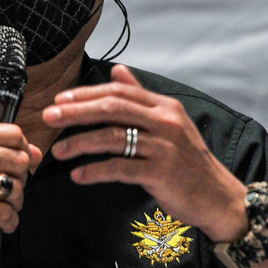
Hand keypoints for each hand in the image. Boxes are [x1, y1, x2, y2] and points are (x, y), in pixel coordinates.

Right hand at [0, 124, 42, 258]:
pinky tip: (1, 222)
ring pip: (15, 188)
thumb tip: (34, 152)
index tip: (21, 163)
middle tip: (11, 189)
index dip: (23, 149)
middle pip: (18, 159)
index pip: (11, 133)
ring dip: (16, 203)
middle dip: (22, 178)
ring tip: (4, 207)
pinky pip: (5, 212)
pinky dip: (9, 221)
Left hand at [43, 65, 247, 242]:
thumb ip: (142, 97)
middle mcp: (165, 122)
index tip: (60, 99)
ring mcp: (164, 147)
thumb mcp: (170, 122)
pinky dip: (95, 171)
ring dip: (80, 143)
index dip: (87, 94)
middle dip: (76, 111)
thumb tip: (118, 71)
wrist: (218, 196)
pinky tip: (79, 175)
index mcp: (164, 107)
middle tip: (50, 117)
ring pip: (113, 137)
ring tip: (58, 151)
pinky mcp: (161, 173)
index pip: (119, 92)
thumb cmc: (189, 162)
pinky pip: (120, 168)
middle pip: (112, 109)